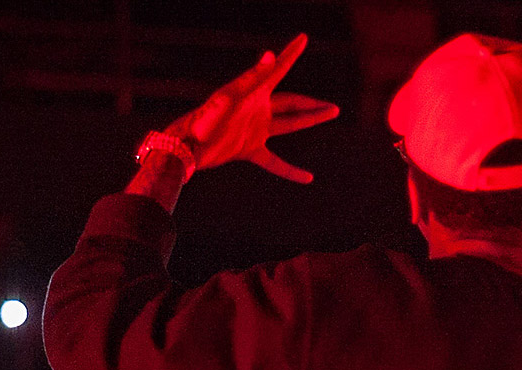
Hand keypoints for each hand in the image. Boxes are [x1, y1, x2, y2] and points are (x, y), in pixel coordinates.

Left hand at [163, 35, 338, 181]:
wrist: (186, 149)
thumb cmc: (204, 123)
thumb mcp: (229, 100)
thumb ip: (251, 79)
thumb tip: (271, 56)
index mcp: (252, 92)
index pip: (278, 69)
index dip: (291, 54)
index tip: (303, 38)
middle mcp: (257, 109)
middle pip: (292, 103)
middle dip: (313, 104)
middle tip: (335, 107)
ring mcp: (254, 129)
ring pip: (290, 124)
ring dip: (309, 120)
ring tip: (330, 114)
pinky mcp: (248, 149)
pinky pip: (274, 162)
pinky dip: (290, 171)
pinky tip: (308, 178)